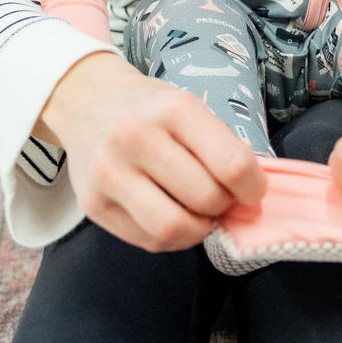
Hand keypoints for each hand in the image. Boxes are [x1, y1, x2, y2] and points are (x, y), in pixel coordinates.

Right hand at [38, 51, 265, 250]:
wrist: (88, 101)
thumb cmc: (151, 108)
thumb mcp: (189, 106)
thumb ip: (220, 145)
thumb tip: (251, 194)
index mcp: (174, 108)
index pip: (232, 164)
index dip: (252, 187)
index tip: (252, 190)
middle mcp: (137, 137)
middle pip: (204, 198)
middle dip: (224, 207)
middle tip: (222, 198)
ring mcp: (110, 173)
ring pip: (173, 228)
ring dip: (199, 229)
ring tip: (200, 214)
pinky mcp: (93, 205)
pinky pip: (147, 241)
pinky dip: (172, 239)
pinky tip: (173, 216)